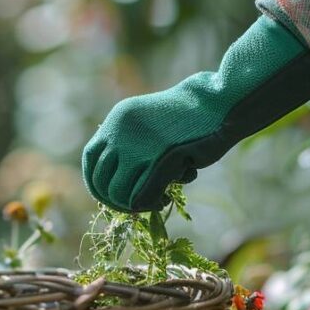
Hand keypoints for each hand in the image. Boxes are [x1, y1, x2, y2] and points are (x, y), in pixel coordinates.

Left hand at [82, 17, 309, 211]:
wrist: (219, 102)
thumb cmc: (189, 117)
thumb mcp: (149, 125)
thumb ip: (131, 145)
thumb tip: (117, 184)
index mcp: (117, 121)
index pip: (90, 160)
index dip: (97, 184)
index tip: (112, 196)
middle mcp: (121, 132)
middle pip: (101, 181)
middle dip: (115, 201)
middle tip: (134, 206)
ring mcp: (140, 145)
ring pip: (120, 192)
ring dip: (134, 204)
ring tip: (156, 201)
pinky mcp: (162, 158)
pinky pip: (143, 194)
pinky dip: (150, 203)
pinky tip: (165, 199)